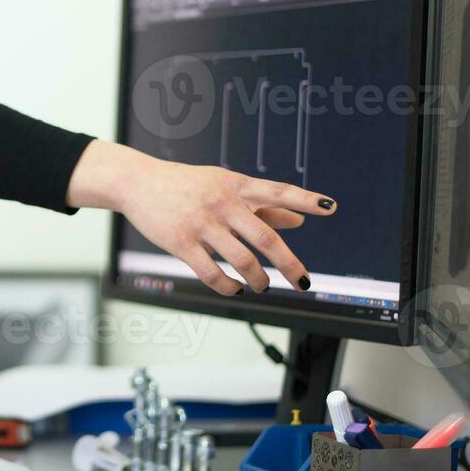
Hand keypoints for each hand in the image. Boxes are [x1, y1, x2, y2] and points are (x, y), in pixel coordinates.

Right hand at [68, 141, 336, 295]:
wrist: (138, 182)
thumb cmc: (187, 185)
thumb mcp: (225, 186)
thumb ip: (263, 205)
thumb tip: (299, 221)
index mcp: (237, 185)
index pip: (278, 191)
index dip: (306, 200)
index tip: (331, 208)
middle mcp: (223, 202)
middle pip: (266, 239)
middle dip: (290, 265)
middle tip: (304, 282)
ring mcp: (202, 223)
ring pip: (242, 261)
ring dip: (259, 280)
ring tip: (262, 287)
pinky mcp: (181, 242)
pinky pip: (212, 273)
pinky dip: (229, 287)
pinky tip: (235, 289)